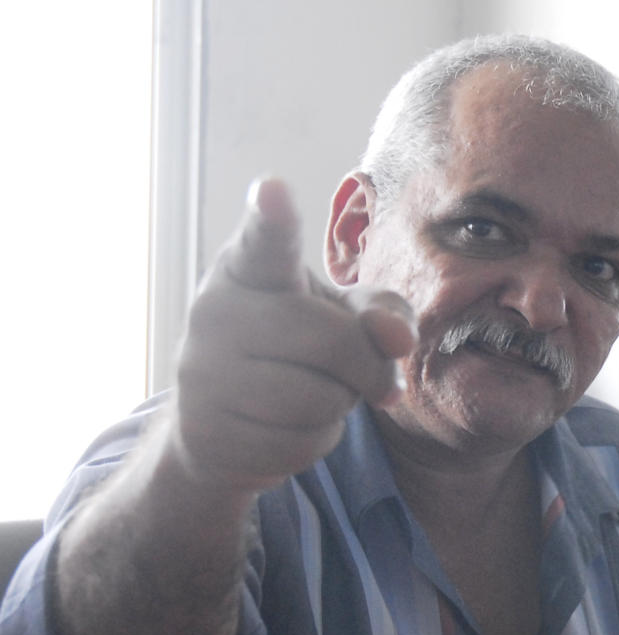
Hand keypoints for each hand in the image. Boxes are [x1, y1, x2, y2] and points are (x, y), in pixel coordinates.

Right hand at [171, 176, 416, 494]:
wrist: (221, 422)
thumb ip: (382, 314)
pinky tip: (289, 425)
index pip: (265, 241)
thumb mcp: (343, 318)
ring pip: (318, 399)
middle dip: (365, 367)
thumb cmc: (294, 350)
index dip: (272, 217)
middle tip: (360, 373)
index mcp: (250, 267)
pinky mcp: (206, 431)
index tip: (275, 190)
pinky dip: (315, 439)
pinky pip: (298, 443)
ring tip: (312, 392)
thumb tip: (400, 338)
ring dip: (338, 405)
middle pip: (332, 342)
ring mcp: (203, 373)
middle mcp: (215, 311)